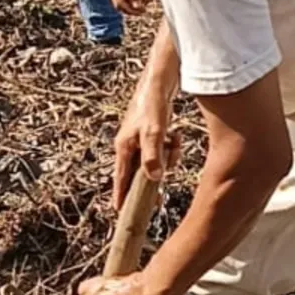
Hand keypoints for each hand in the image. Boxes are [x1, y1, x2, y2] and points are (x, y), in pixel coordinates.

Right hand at [112, 85, 178, 209]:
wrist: (159, 81)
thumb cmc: (152, 104)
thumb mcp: (153, 132)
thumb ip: (152, 156)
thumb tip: (154, 180)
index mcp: (124, 147)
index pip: (121, 178)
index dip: (120, 196)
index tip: (119, 213)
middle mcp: (129, 144)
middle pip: (138, 173)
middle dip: (151, 180)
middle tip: (159, 200)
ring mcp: (140, 138)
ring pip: (154, 161)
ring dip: (167, 157)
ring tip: (174, 144)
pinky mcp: (151, 133)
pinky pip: (161, 150)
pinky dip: (171, 147)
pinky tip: (175, 136)